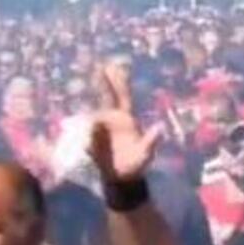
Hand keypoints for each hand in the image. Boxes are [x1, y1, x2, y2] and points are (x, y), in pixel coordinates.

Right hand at [88, 62, 161, 181]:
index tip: (111, 66)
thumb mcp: (144, 154)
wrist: (121, 179)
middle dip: (103, 82)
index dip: (117, 81)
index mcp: (126, 119)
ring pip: (93, 117)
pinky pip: (85, 133)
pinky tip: (84, 142)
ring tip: (94, 138)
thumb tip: (160, 127)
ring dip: (90, 121)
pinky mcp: (91, 138)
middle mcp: (112, 119)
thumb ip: (150, 142)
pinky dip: (83, 133)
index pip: (121, 96)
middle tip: (98, 65)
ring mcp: (101, 127)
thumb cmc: (135, 165)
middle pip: (106, 97)